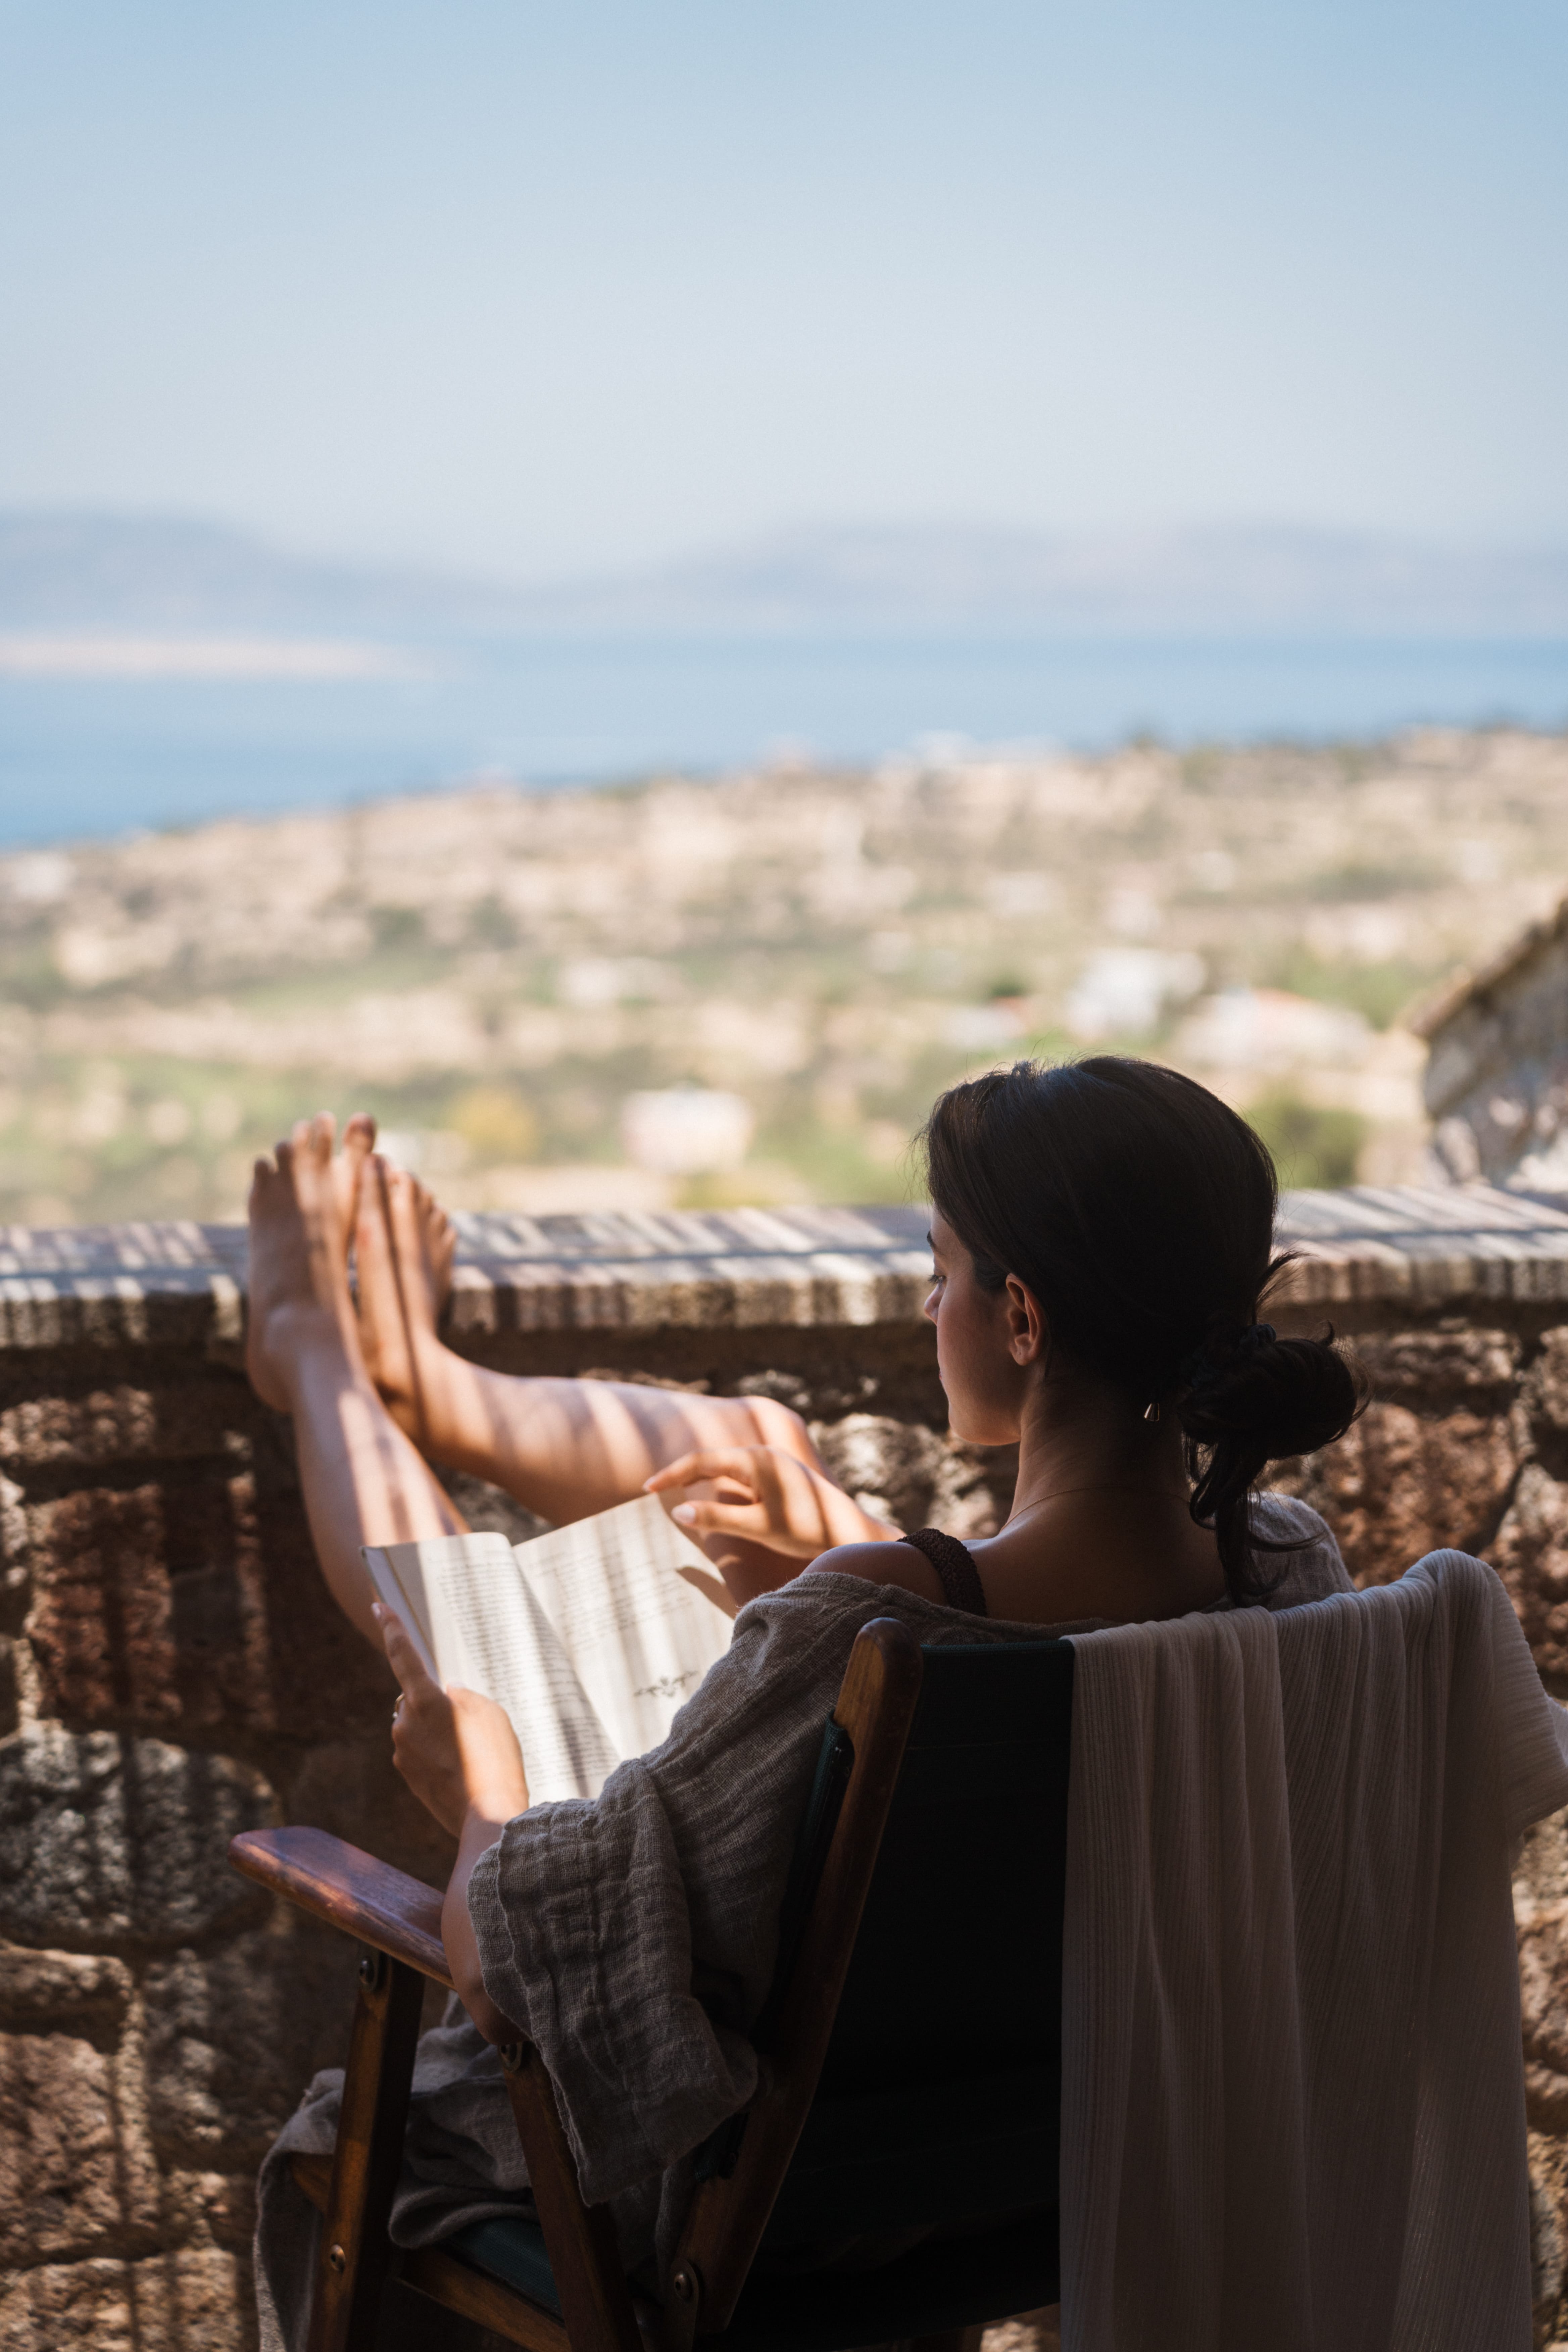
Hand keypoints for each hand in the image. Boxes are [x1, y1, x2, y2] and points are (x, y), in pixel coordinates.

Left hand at [377, 1605, 529, 1837]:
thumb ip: (464, 1696)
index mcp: (424, 1700)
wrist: (488, 1817)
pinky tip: (463, 1769)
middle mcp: (404, 1723)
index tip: (378, 1605)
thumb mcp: (491, 1714)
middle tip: (469, 1723)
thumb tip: (447, 1696)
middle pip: (415, 1698)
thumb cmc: (495, 1759)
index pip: (403, 1654)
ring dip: (438, 1731)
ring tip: (471, 1752)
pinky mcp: (407, 1776)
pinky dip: (438, 1753)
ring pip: (417, 1726)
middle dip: (435, 1702)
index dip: (392, 1627)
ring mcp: (402, 1752)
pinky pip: (419, 1751)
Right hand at [644, 1445, 900, 1561]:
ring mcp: (772, 1465)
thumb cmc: (805, 1529)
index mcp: (755, 1460)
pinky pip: (741, 1478)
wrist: (848, 1533)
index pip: (702, 1461)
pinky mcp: (778, 1478)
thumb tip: (678, 1510)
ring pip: (726, 1469)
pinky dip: (722, 1489)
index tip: (647, 1488)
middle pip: (712, 1460)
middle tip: (655, 1490)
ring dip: (702, 1481)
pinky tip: (714, 1504)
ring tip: (677, 1494)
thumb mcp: (756, 1526)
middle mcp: (762, 1456)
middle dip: (683, 1474)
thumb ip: (716, 1517)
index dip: (672, 1474)